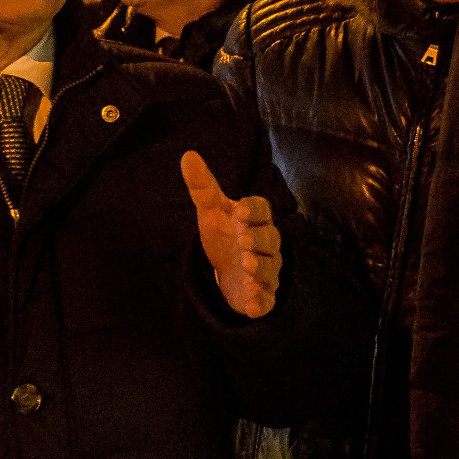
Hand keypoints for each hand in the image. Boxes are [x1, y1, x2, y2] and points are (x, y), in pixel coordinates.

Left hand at [183, 151, 281, 318]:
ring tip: (247, 266)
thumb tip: (188, 155)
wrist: (227, 269)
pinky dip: (261, 302)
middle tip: (243, 240)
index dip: (253, 210)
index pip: (262, 210)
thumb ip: (203, 186)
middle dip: (259, 240)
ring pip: (271, 268)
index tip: (239, 210)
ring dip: (261, 268)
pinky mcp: (262, 296)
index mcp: (255, 220)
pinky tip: (251, 303)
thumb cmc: (225, 233)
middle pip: (271, 239)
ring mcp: (266, 271)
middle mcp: (266, 245)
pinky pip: (267, 300)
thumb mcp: (211, 210)